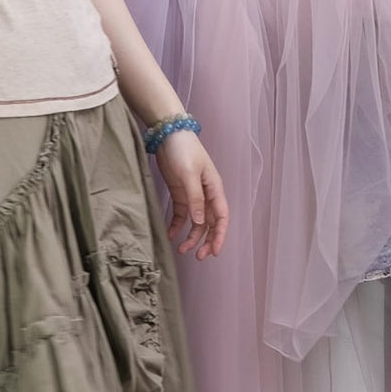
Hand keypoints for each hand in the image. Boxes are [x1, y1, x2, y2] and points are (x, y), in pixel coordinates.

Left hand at [155, 128, 228, 258]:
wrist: (169, 135)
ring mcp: (193, 195)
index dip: (219, 235)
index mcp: (214, 189)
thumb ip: (195, 198)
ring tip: (182, 250)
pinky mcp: (180, 193)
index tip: (214, 251)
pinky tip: (170, 235)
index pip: (221, 217)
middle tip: (198, 256)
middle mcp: (207, 194)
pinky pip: (181, 215)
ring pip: (196, 222)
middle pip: (210, 223)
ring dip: (191, 237)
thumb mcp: (190, 175)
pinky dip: (177, 226)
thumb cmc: (184, 151)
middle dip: (205, 241)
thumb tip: (200, 221)